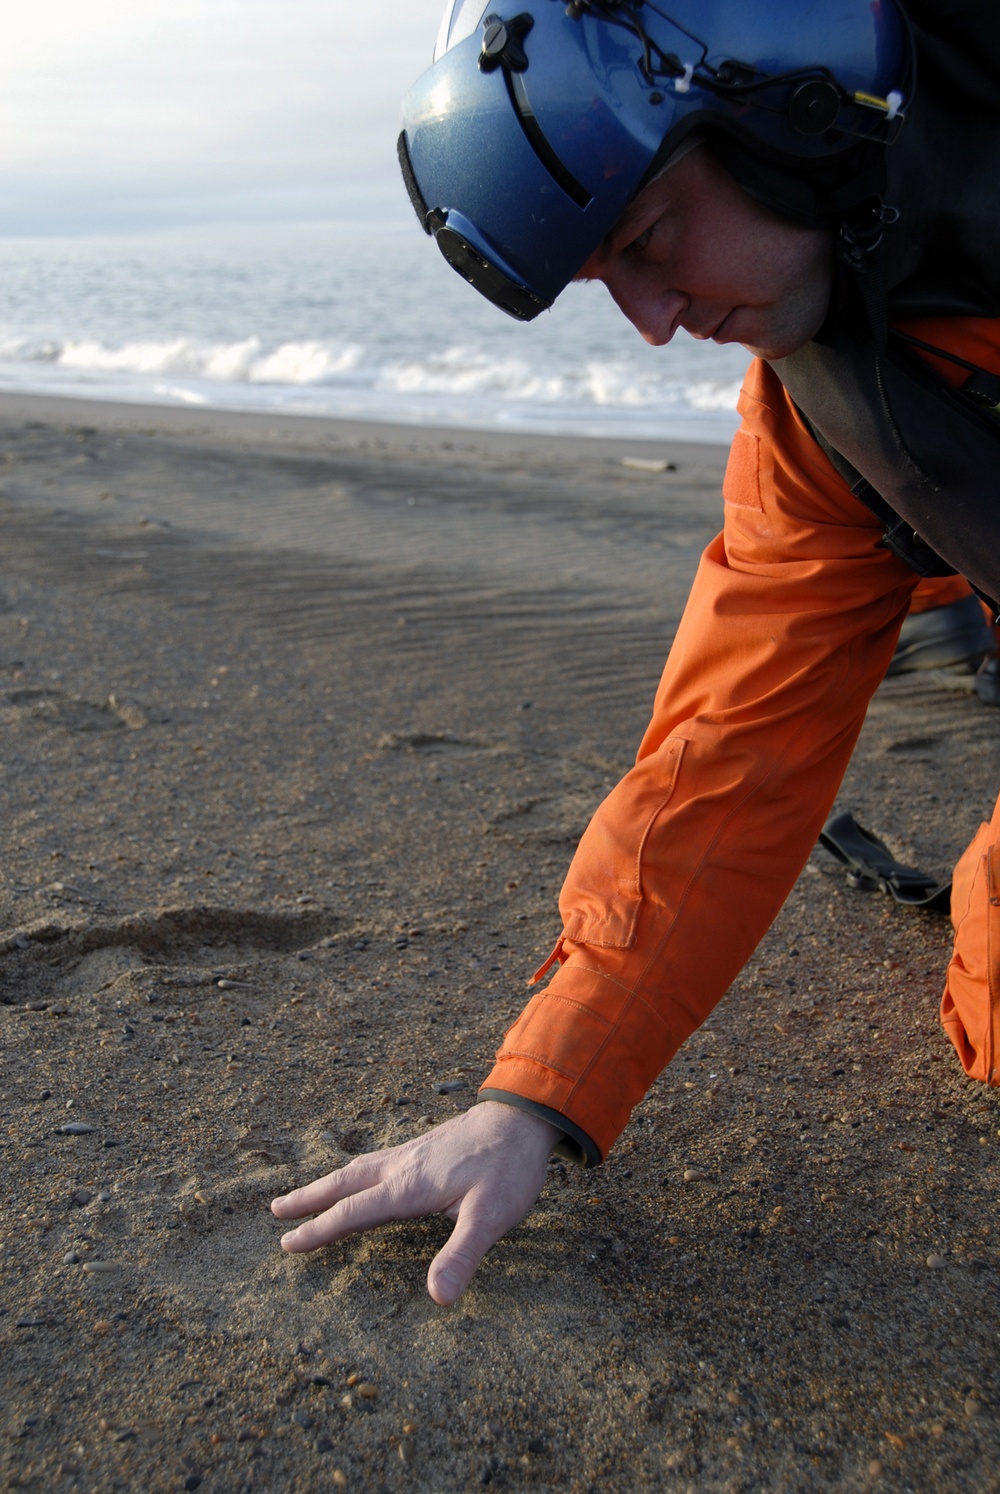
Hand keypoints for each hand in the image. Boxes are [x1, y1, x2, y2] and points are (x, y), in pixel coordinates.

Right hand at [270, 1101, 559, 1304]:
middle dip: (310, 1199)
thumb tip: (437, 1298)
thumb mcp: (491, 1217)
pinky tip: (363, 1176)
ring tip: (305, 1194)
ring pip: (359, 1169)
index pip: (354, 1212)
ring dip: (329, 1183)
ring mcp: (412, 1153)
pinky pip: (376, 1161)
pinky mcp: (425, 1148)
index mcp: (408, 1186)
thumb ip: (462, 1255)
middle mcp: (402, 1166)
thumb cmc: (508, 1168)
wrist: (522, 1117)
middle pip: (344, 1182)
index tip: (287, 1243)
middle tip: (275, 1211)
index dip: (320, 1230)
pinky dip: (355, 1173)